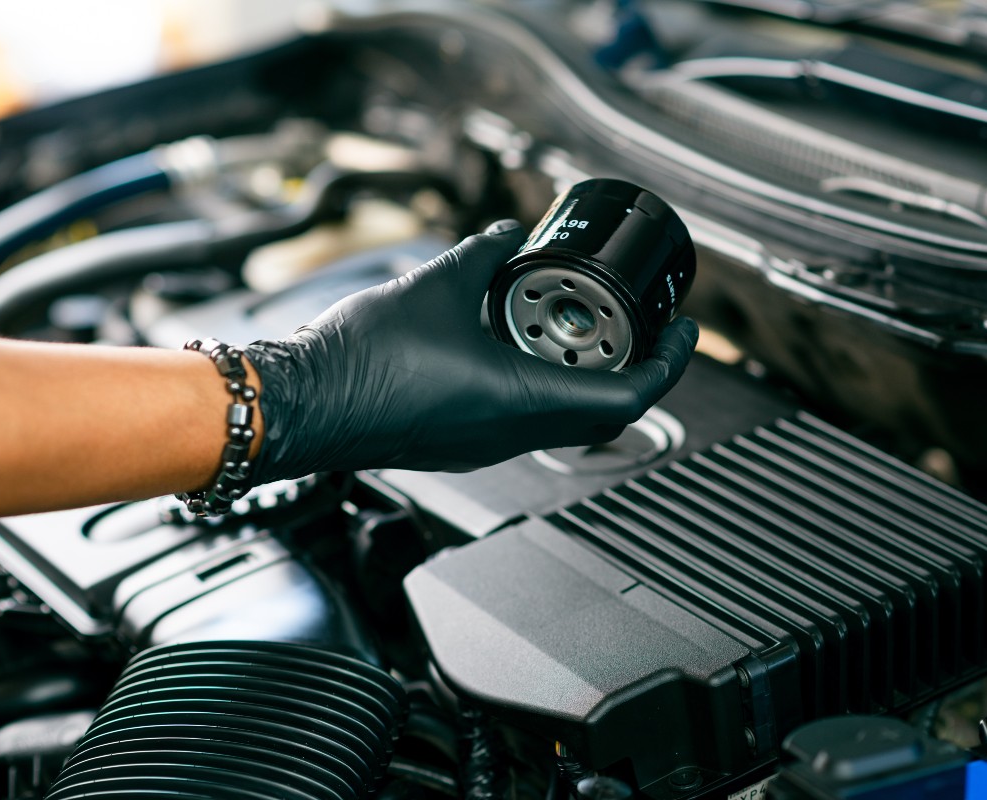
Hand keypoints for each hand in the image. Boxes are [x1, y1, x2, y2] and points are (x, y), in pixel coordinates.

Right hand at [243, 221, 698, 482]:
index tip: (682, 331)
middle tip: (642, 329)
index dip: (669, 362)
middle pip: (605, 413)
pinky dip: (543, 387)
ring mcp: (487, 446)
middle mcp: (514, 434)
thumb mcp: (439, 285)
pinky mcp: (461, 443)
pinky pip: (525, 421)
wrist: (303, 404)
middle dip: (634, 369)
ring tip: (582, 330)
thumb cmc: (364, 360)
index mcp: (526, 401)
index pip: (631, 395)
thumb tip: (507, 232)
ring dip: (585, 378)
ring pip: (565, 420)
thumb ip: (486, 255)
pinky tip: (519, 348)